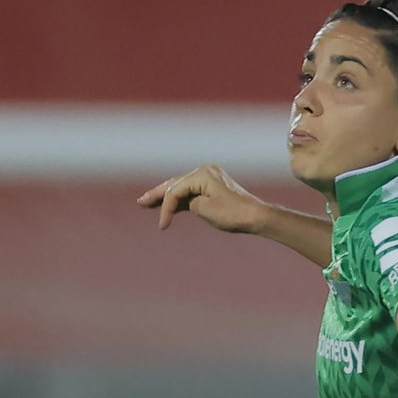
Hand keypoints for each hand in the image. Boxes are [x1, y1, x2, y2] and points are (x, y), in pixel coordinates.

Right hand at [137, 164, 271, 234]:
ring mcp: (209, 178)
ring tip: (147, 203)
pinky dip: (180, 200)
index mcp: (202, 174)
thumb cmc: (234, 214)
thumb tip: (183, 200)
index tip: (163, 226)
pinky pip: (191, 192)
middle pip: (175, 184)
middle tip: (140, 202)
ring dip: (166, 197)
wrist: (257, 217)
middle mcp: (205, 171)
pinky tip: (168, 206)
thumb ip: (188, 202)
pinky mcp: (212, 187)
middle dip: (157, 194)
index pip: (175, 191)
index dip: (166, 208)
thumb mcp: (204, 209)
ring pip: (182, 188)